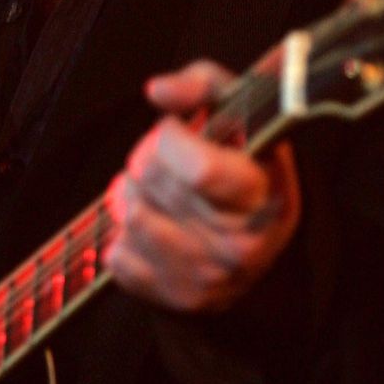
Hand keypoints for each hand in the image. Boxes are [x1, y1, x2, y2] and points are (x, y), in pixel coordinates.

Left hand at [102, 59, 301, 311]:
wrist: (259, 239)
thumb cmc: (243, 160)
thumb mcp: (237, 108)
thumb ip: (200, 83)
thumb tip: (157, 91)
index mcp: (264, 192)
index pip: (198, 169)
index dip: (170, 138)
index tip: (175, 131)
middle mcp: (243, 243)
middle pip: (153, 181)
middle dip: (145, 158)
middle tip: (160, 159)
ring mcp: (212, 277)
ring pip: (132, 216)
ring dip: (131, 194)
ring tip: (153, 189)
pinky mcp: (180, 299)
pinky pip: (119, 256)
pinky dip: (124, 235)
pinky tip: (150, 224)